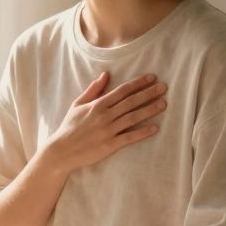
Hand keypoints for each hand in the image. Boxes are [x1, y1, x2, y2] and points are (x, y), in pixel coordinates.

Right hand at [44, 71, 165, 172]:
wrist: (61, 151)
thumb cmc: (69, 127)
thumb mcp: (78, 105)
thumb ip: (93, 90)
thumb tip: (105, 74)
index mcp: (97, 105)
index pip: (122, 91)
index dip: (138, 83)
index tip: (151, 78)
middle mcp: (104, 116)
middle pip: (131, 102)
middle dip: (148, 93)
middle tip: (164, 87)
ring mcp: (108, 130)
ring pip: (133, 118)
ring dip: (149, 110)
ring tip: (163, 104)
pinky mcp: (110, 145)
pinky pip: (129, 137)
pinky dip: (142, 133)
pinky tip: (155, 128)